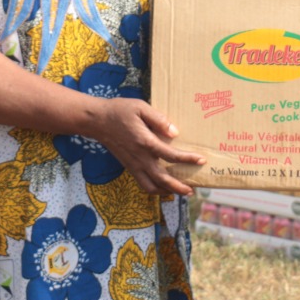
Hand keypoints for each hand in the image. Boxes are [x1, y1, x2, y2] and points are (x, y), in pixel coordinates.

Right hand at [81, 98, 204, 195]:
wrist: (98, 121)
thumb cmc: (120, 111)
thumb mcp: (140, 108)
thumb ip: (159, 119)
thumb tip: (175, 133)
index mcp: (145, 142)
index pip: (170, 155)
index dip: (187, 159)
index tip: (201, 160)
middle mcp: (139, 158)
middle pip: (162, 179)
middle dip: (178, 187)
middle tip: (192, 190)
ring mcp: (133, 165)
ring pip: (151, 186)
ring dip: (166, 191)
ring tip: (180, 191)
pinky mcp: (129, 167)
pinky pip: (142, 183)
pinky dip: (154, 189)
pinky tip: (163, 186)